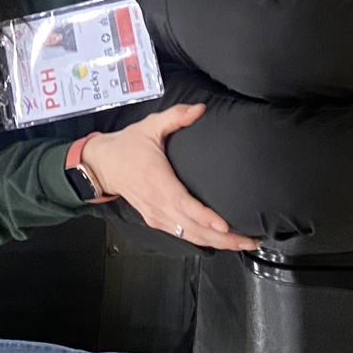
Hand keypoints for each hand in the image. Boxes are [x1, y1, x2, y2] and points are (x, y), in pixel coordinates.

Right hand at [81, 103, 258, 250]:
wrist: (102, 164)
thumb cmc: (126, 147)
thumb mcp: (149, 126)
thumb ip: (175, 117)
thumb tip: (199, 109)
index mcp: (158, 180)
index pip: (184, 204)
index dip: (204, 217)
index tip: (224, 224)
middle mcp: (158, 203)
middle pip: (193, 228)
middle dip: (223, 237)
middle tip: (250, 239)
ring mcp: (157, 215)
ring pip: (189, 236)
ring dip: (217, 243)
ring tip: (242, 242)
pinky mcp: (156, 220)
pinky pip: (182, 235)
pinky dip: (202, 241)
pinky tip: (220, 241)